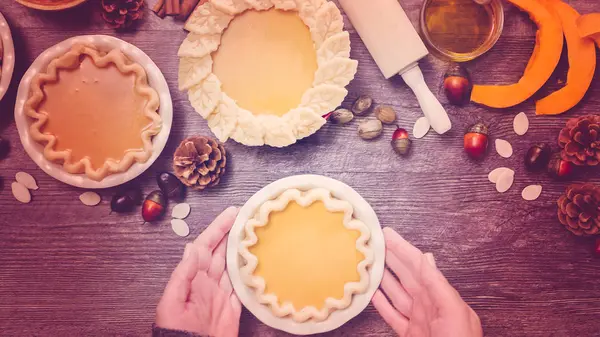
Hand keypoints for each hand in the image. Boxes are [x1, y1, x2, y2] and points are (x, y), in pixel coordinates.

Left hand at [156, 207, 241, 336]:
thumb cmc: (176, 330)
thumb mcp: (172, 301)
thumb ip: (182, 275)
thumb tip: (192, 248)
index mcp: (193, 278)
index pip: (207, 246)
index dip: (218, 228)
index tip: (232, 213)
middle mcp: (209, 283)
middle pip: (222, 251)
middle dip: (232, 233)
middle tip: (247, 216)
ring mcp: (222, 295)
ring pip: (233, 265)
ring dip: (242, 249)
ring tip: (254, 233)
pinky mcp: (233, 309)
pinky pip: (243, 287)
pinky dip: (249, 273)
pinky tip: (257, 262)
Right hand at [372, 227, 481, 336]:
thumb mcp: (454, 314)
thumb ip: (439, 287)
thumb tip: (427, 259)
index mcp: (442, 299)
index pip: (419, 266)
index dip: (403, 248)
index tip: (388, 234)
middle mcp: (430, 307)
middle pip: (406, 276)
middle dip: (392, 257)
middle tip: (375, 242)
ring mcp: (419, 322)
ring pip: (398, 294)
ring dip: (384, 278)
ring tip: (370, 263)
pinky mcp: (410, 335)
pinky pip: (394, 316)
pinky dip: (383, 305)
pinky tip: (373, 294)